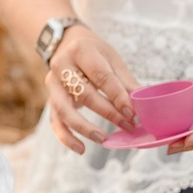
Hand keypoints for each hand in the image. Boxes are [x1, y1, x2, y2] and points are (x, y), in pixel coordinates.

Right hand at [46, 26, 140, 153]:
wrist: (66, 43)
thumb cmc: (93, 52)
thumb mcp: (111, 59)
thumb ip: (125, 82)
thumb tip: (143, 105)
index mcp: (80, 51)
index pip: (101, 76)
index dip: (117, 96)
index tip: (132, 112)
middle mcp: (61, 66)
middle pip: (84, 94)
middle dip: (108, 112)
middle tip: (128, 126)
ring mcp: (52, 84)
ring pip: (64, 110)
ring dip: (85, 127)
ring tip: (103, 139)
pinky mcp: (49, 100)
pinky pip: (55, 122)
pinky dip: (66, 138)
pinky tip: (81, 149)